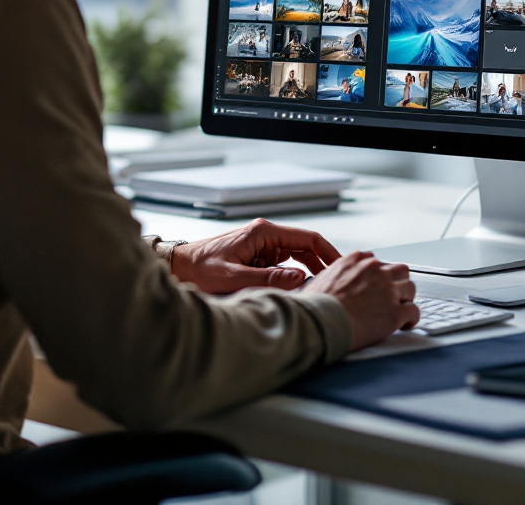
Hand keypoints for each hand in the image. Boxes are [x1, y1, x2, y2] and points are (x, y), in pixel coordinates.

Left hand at [170, 218, 340, 293]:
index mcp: (264, 233)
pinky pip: (283, 264)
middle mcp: (266, 235)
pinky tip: (296, 291)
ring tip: (320, 291)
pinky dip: (292, 276)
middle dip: (322, 264)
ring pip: (296, 256)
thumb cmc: (201, 269)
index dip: (329, 252)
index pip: (308, 238)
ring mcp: (262, 244)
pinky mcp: (257, 255)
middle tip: (338, 283)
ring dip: (307, 272)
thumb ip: (267, 279)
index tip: (344, 267)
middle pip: (306, 247)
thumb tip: (299, 278)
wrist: (180, 266)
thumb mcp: (233, 277)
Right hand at [304, 251, 418, 350]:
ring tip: (400, 311)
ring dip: (406, 299)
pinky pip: (414, 312)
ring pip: (410, 288)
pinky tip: (405, 324)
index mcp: (356, 261)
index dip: (378, 275)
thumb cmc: (316, 305)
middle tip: (393, 295)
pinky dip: (411, 319)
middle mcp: (375, 271)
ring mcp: (387, 291)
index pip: (376, 261)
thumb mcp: (320, 278)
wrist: (322, 321)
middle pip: (399, 270)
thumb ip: (333, 274)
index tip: (376, 284)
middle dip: (397, 283)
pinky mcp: (395, 312)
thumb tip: (331, 280)